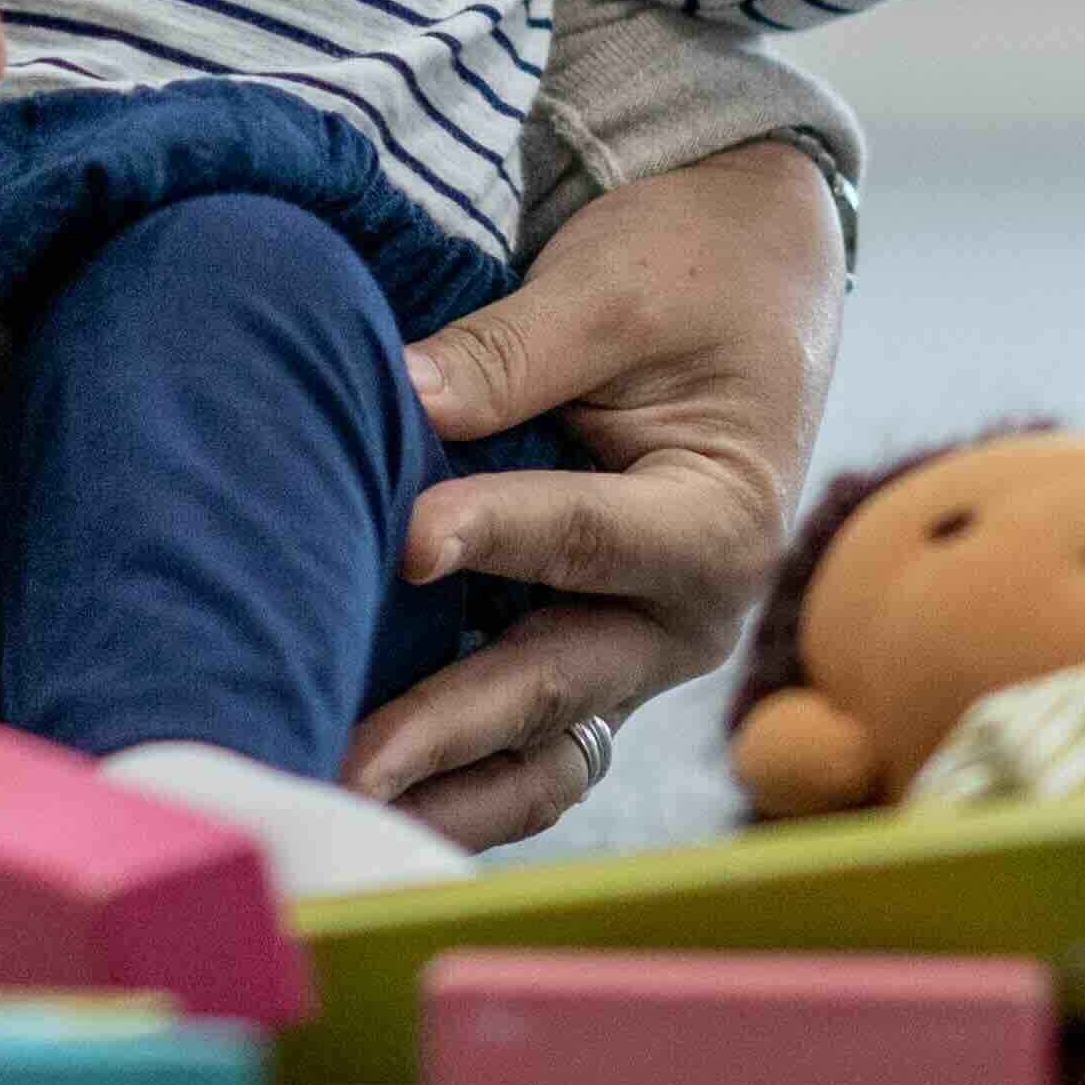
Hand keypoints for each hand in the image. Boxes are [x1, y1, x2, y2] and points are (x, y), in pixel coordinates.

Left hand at [339, 136, 846, 844]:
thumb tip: (404, 398)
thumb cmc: (686, 274)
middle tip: (342, 763)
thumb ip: (507, 354)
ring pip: (542, 749)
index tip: (402, 541)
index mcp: (719, 523)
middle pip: (555, 684)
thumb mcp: (607, 293)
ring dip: (448, 788)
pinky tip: (366, 789)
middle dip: (446, 731)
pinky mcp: (590, 652)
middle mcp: (688, 613)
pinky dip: (456, 771)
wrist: (746, 273)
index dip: (492, 536)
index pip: (586, 536)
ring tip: (337, 812)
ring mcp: (637, 648)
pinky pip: (528, 741)